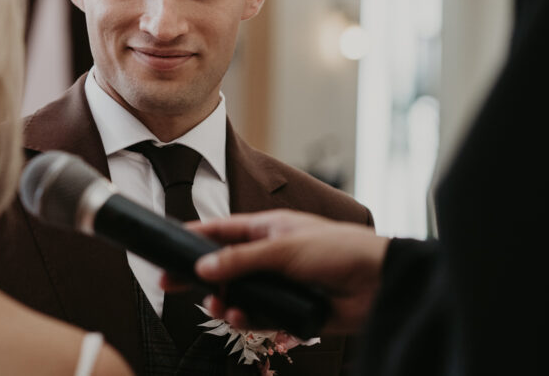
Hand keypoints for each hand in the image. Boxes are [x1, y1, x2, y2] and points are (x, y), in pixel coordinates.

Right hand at [183, 209, 388, 334]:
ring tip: (217, 308)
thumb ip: (241, 260)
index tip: (170, 242)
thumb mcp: (283, 248)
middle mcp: (271, 256)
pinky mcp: (291, 310)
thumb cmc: (340, 249)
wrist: (379, 283)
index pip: (223, 230)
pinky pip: (260, 317)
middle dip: (198, 275)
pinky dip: (247, 320)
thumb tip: (204, 267)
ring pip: (239, 295)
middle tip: (170, 284)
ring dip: (225, 302)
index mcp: (269, 229)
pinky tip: (241, 319)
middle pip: (224, 265)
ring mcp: (280, 284)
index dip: (196, 235)